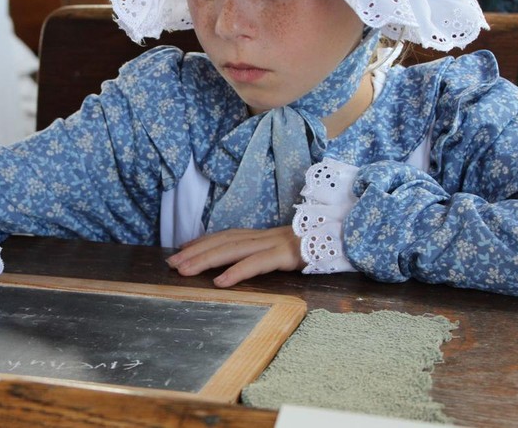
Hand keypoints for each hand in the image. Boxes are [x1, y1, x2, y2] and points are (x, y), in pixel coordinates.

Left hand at [166, 226, 303, 287]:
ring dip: (206, 260)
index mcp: (262, 236)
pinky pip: (257, 263)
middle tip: (171, 264)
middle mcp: (263, 237)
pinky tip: (221, 282)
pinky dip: (237, 272)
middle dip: (195, 253)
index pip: (225, 236)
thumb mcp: (284, 250)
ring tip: (185, 271)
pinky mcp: (286, 254)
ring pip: (233, 250)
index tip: (180, 250)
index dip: (202, 242)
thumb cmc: (316, 247)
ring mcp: (274, 244)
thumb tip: (240, 263)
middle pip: (223, 242)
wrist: (346, 236)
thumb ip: (264, 253)